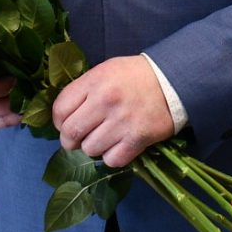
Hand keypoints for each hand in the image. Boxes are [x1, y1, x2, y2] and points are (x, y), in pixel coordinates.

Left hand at [53, 56, 174, 168]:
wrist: (173, 81)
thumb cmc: (135, 76)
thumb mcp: (105, 71)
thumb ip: (83, 90)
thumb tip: (64, 116)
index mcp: (94, 82)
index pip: (60, 110)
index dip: (58, 121)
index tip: (65, 124)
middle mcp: (105, 101)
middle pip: (70, 133)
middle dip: (70, 140)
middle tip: (78, 139)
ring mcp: (122, 122)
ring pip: (90, 149)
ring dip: (93, 147)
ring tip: (104, 138)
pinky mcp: (138, 139)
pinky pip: (112, 160)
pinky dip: (112, 156)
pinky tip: (118, 146)